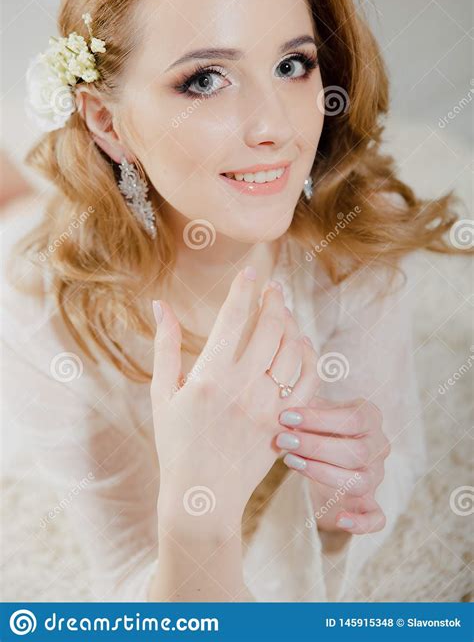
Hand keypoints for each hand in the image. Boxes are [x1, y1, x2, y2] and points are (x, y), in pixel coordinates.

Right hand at [150, 267, 313, 535]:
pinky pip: (308, 382)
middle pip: (270, 328)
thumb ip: (165, 346)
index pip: (234, 318)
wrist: (203, 496)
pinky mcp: (285, 422)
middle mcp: (243, 387)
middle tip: (272, 287)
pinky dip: (308, 357)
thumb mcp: (163, 393)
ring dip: (291, 324)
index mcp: (210, 377)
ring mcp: (268, 406)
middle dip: (273, 300)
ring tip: (284, 311)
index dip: (244, 288)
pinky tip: (301, 344)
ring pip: (292, 350)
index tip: (250, 270)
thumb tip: (160, 305)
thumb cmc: (175, 444)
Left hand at [274, 333, 390, 534]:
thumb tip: (298, 342)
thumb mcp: (313, 405)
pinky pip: (376, 517)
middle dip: (315, 445)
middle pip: (355, 451)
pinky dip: (361, 521)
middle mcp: (379, 446)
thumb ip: (306, 385)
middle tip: (282, 439)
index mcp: (369, 417)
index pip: (351, 419)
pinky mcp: (371, 504)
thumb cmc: (315, 424)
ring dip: (323, 473)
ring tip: (290, 462)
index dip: (319, 419)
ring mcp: (377, 476)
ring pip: (359, 480)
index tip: (286, 415)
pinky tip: (338, 518)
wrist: (326, 455)